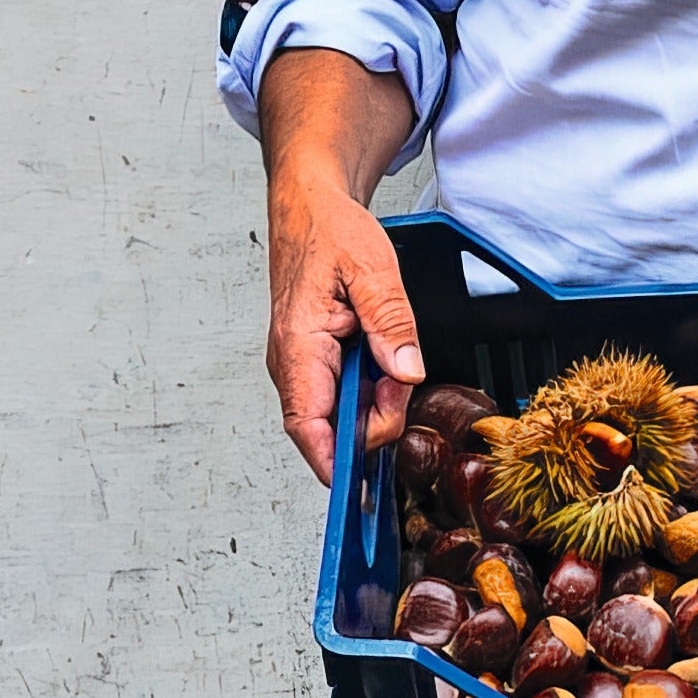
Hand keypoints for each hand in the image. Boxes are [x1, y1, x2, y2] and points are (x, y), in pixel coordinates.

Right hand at [267, 168, 422, 486]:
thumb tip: (405, 373)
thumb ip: (391, 322)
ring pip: (345, 412)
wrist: (310, 207)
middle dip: (377, 418)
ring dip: (379, 398)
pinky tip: (385, 359)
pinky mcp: (318, 363)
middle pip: (335, 427)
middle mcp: (293, 365)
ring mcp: (304, 367)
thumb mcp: (372, 268)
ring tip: (392, 354)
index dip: (334, 465)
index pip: (308, 427)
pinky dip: (374, 386)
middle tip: (400, 377)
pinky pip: (347, 393)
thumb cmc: (329, 231)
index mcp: (298, 347)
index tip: (361, 489)